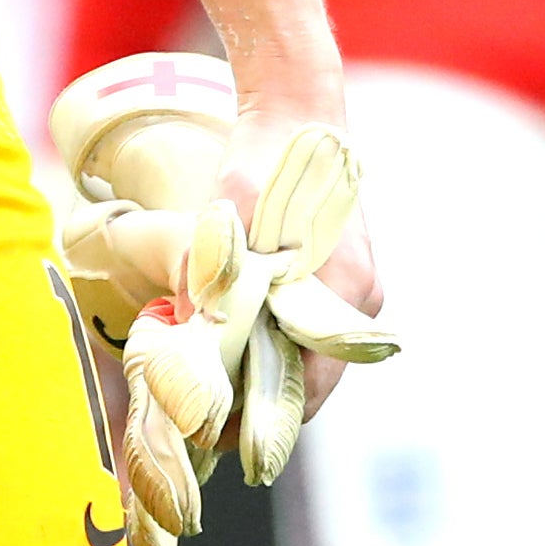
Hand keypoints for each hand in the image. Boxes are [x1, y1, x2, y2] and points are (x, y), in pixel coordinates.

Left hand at [224, 92, 389, 416]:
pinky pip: (311, 327)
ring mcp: (357, 287)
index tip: (214, 437)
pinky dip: (277, 342)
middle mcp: (360, 298)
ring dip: (267, 373)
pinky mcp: (344, 275)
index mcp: (343, 290)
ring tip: (212, 384)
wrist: (297, 108)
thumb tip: (185, 334)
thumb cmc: (264, 158)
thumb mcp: (228, 217)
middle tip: (205, 418)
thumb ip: (212, 276)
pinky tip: (235, 341)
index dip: (261, 420)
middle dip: (260, 403)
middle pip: (311, 379)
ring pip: (311, 355)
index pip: (309, 388)